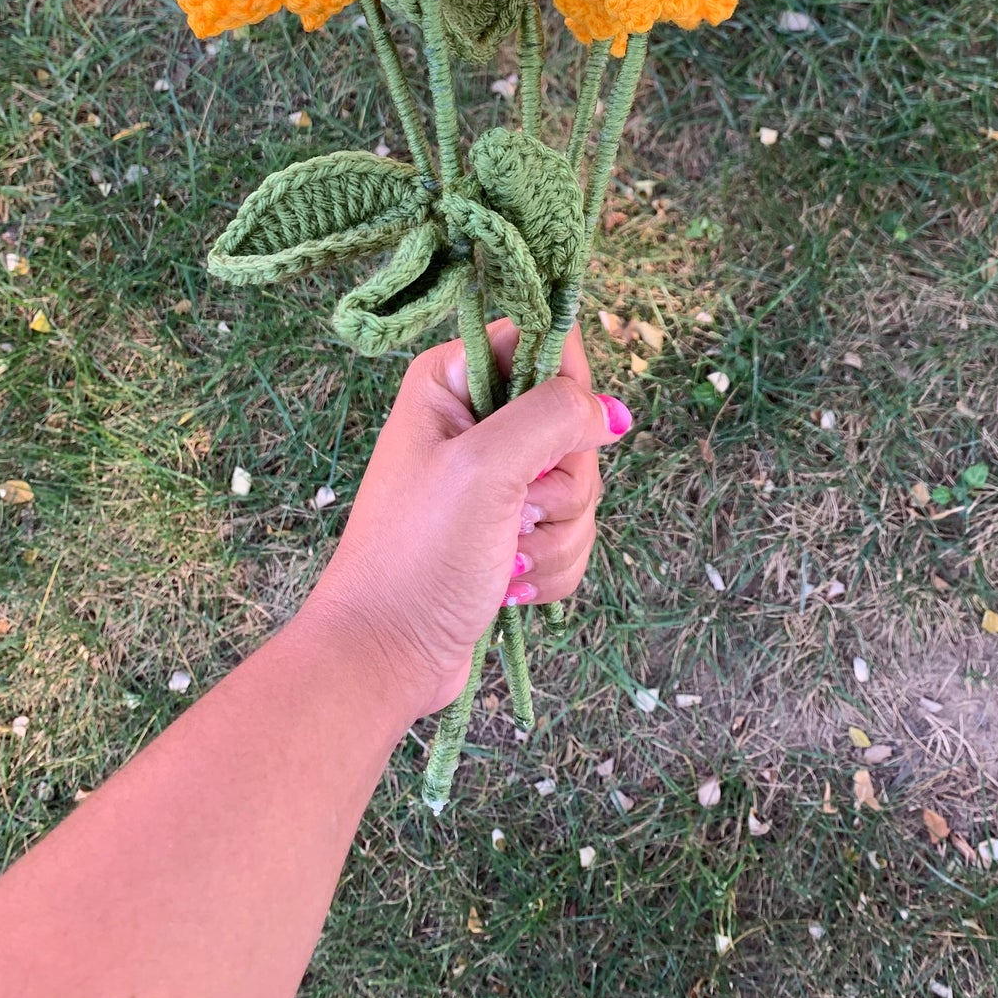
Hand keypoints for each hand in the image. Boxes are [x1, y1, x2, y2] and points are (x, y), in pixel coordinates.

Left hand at [306, 321, 629, 725]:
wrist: (385, 654)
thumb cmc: (417, 554)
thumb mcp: (484, 468)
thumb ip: (552, 417)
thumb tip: (612, 411)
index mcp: (452, 380)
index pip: (542, 343)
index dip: (566, 392)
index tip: (554, 442)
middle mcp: (474, 421)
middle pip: (573, 425)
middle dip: (560, 486)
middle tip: (514, 514)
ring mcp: (495, 479)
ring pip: (580, 487)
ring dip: (555, 536)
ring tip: (504, 561)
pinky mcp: (510, 530)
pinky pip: (570, 533)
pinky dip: (551, 566)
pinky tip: (510, 586)